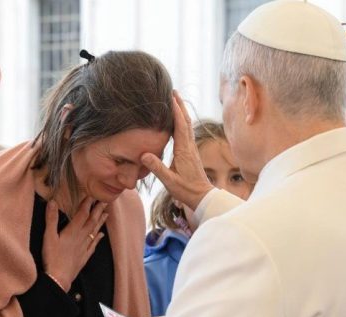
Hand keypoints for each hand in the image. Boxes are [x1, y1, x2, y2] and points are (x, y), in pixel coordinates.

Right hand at [43, 197, 107, 290]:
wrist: (59, 278)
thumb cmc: (52, 257)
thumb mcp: (48, 236)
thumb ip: (51, 219)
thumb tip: (52, 202)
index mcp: (72, 231)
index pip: (82, 214)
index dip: (87, 204)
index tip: (92, 195)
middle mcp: (81, 237)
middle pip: (91, 221)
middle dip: (98, 210)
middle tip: (105, 201)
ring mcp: (84, 247)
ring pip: (94, 231)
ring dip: (100, 222)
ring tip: (106, 214)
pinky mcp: (84, 256)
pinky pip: (93, 245)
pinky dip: (98, 238)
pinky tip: (101, 234)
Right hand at [140, 90, 213, 209]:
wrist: (202, 197)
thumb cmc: (186, 190)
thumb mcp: (169, 181)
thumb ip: (157, 168)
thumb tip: (144, 155)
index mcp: (183, 150)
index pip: (179, 125)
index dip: (175, 110)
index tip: (170, 96)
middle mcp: (189, 146)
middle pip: (186, 120)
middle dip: (180, 105)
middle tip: (173, 91)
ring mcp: (191, 148)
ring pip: (187, 125)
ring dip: (182, 111)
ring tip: (175, 100)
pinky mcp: (191, 152)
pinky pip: (187, 132)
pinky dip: (182, 121)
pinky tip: (178, 121)